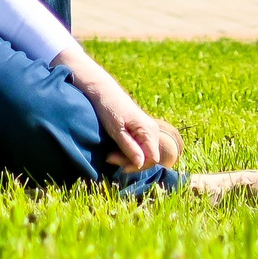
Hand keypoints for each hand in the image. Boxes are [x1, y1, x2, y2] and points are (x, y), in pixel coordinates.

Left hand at [58, 56, 179, 172]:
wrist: (104, 91)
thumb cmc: (109, 108)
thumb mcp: (116, 130)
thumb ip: (129, 147)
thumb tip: (140, 163)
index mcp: (149, 130)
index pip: (152, 158)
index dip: (138, 166)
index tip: (120, 166)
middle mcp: (153, 131)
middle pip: (148, 157)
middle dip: (130, 162)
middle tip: (109, 158)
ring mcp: (149, 131)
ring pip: (143, 153)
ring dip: (127, 157)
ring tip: (110, 154)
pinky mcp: (142, 130)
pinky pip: (140, 146)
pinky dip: (128, 151)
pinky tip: (115, 149)